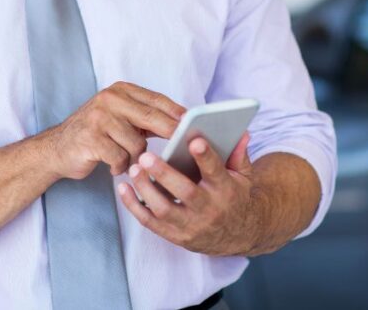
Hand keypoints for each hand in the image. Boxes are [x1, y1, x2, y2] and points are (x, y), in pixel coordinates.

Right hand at [43, 81, 185, 179]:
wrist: (56, 149)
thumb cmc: (95, 135)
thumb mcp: (120, 118)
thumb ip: (146, 117)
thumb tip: (182, 124)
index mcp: (120, 91)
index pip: (157, 100)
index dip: (178, 113)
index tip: (196, 125)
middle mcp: (109, 100)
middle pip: (151, 118)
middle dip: (171, 134)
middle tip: (184, 147)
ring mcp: (99, 118)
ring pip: (137, 144)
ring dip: (134, 158)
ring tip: (124, 160)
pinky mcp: (91, 139)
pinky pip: (121, 158)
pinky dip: (120, 167)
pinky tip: (112, 166)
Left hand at [118, 131, 257, 255]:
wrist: (237, 235)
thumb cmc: (235, 197)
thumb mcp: (243, 176)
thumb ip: (238, 154)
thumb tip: (240, 131)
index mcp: (226, 191)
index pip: (216, 172)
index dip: (205, 157)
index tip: (194, 140)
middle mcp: (209, 210)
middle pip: (185, 193)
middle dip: (164, 174)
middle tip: (146, 156)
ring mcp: (190, 225)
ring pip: (164, 210)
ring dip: (146, 189)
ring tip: (134, 169)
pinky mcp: (175, 236)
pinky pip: (150, 222)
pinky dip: (134, 206)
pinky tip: (124, 188)